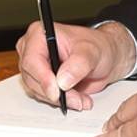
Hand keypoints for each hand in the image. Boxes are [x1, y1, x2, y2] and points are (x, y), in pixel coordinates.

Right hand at [15, 20, 134, 109]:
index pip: (32, 60)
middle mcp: (33, 49)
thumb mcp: (92, 52)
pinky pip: (43, 96)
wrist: (105, 58)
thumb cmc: (98, 47)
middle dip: (55, 93)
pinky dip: (60, 101)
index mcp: (40, 34)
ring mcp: (34, 66)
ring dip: (60, 99)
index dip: (43, 78)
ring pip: (37, 91)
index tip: (57, 92)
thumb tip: (62, 80)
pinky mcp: (39, 80)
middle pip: (32, 78)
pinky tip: (76, 98)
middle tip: (77, 99)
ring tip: (80, 98)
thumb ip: (78, 64)